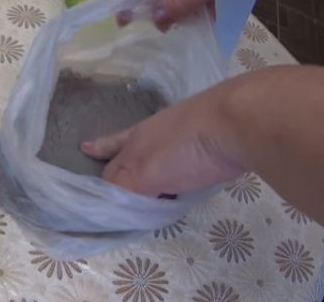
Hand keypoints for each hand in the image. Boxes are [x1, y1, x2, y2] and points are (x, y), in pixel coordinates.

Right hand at [80, 82, 247, 196]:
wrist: (239, 122)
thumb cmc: (183, 147)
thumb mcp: (143, 172)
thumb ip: (123, 188)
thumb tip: (105, 203)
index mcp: (136, 140)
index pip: (111, 157)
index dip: (98, 155)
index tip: (84, 149)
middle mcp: (157, 136)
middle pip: (131, 148)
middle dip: (115, 152)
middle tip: (98, 151)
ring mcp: (186, 136)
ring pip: (160, 153)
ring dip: (147, 162)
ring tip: (143, 175)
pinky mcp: (213, 144)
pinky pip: (187, 160)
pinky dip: (179, 168)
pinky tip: (185, 173)